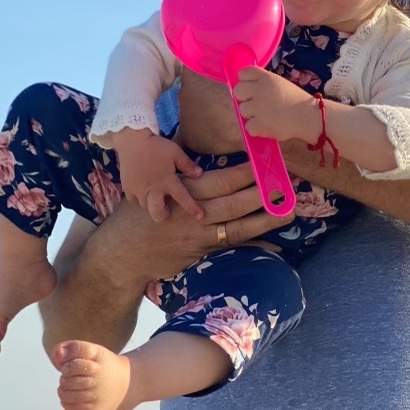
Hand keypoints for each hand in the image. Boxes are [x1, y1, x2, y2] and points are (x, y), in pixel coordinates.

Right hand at [98, 162, 295, 281]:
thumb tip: (201, 155)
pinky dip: (253, 246)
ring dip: (266, 218)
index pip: (221, 179)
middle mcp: (193, 212)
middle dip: (263, 192)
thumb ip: (181, 175)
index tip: (267, 162)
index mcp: (183, 190)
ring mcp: (199, 235)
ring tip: (289, 211)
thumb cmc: (137, 215)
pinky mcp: (201, 252)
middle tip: (288, 184)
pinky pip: (232, 247)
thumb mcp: (155, 187)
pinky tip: (274, 244)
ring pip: (238, 226)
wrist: (121, 254)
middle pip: (235, 201)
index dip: (247, 172)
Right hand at [113, 129, 202, 221]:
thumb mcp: (176, 152)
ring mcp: (138, 190)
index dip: (193, 209)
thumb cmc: (156, 145)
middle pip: (157, 213)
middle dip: (163, 215)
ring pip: (145, 207)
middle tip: (166, 210)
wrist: (132, 139)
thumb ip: (188, 165)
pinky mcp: (127, 187)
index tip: (200, 216)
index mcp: (167, 181)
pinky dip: (139, 198)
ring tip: (155, 196)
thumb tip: (200, 174)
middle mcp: (152, 189)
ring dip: (152, 204)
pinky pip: (133, 199)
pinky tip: (142, 190)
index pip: (183, 199)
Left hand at [233, 67, 320, 142]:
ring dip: (252, 115)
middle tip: (257, 105)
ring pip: (242, 110)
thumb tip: (246, 90)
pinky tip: (268, 126)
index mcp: (266, 77)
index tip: (252, 89)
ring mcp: (258, 107)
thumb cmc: (295, 101)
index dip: (245, 82)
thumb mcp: (280, 83)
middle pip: (238, 91)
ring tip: (267, 117)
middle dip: (245, 99)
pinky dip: (257, 129)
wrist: (308, 117)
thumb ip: (263, 83)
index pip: (243, 73)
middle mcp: (260, 89)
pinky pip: (248, 126)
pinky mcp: (259, 123)